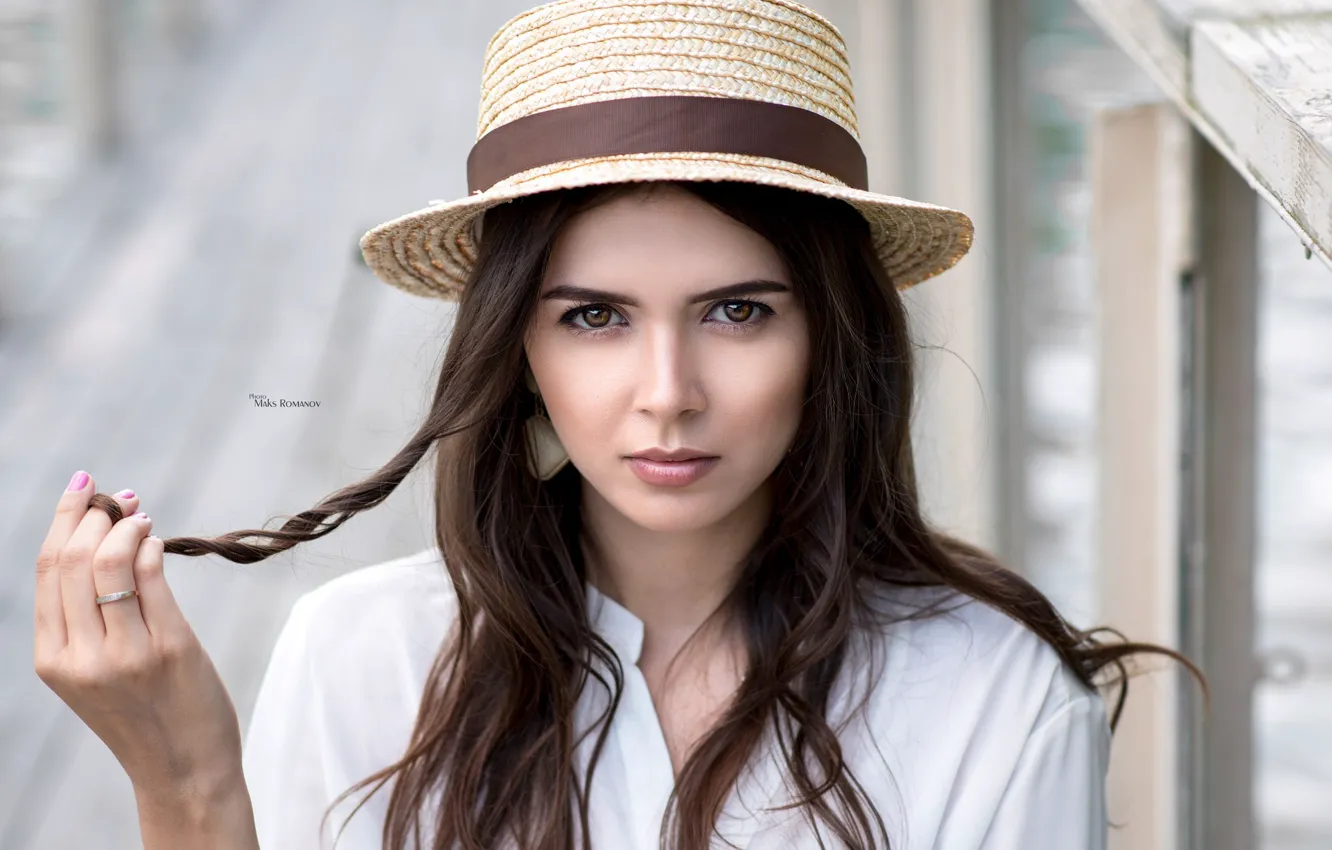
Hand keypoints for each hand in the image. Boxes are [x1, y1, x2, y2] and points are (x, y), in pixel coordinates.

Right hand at [33, 472, 244, 804]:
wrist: (182, 769)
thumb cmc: (143, 711)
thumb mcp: (92, 672)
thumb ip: (86, 618)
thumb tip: (100, 535)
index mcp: (52, 659)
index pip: (46, 570)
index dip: (65, 518)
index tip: (84, 487)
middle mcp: (81, 656)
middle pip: (73, 558)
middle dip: (95, 514)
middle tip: (119, 495)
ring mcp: (125, 653)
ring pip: (110, 561)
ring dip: (128, 525)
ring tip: (142, 517)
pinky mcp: (170, 648)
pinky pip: (154, 576)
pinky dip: (154, 545)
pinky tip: (158, 540)